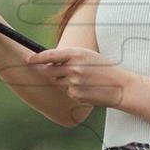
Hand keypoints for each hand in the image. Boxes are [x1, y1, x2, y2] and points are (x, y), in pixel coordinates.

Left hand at [15, 44, 134, 109]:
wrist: (120, 86)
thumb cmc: (104, 68)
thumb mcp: (88, 56)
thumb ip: (70, 57)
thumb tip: (49, 61)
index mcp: (76, 54)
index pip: (49, 55)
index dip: (36, 58)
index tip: (29, 60)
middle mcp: (73, 68)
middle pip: (49, 71)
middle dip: (50, 72)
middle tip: (59, 72)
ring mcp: (74, 82)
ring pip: (57, 82)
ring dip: (63, 82)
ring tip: (81, 79)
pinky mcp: (75, 94)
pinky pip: (67, 92)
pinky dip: (72, 91)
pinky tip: (86, 88)